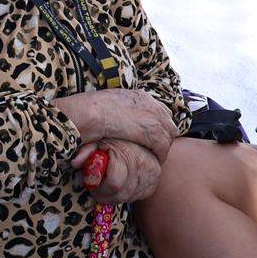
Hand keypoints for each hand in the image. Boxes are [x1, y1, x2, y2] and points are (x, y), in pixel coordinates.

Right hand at [54, 89, 175, 159]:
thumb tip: (117, 120)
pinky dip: (158, 155)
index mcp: (139, 95)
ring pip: (168, 135)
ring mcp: (153, 116)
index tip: (149, 137)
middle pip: (168, 123)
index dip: (157, 125)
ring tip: (152, 159)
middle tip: (153, 151)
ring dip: (161, 148)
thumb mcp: (106, 106)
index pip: (159, 110)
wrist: (88, 113)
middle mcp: (150, 103)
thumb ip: (118, 111)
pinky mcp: (153, 131)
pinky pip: (163, 146)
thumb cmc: (88, 111)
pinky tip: (151, 161)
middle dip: (163, 137)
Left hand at [70, 138, 160, 203]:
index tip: (91, 185)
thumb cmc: (110, 139)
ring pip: (128, 198)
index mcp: (128, 154)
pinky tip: (117, 186)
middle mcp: (144, 165)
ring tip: (104, 187)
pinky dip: (124, 195)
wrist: (135, 137)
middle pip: (121, 195)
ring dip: (113, 196)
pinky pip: (136, 197)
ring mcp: (151, 176)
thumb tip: (75, 163)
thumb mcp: (97, 140)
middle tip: (95, 189)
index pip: (115, 183)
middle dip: (104, 195)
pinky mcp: (152, 184)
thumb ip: (86, 150)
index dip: (99, 188)